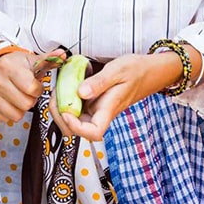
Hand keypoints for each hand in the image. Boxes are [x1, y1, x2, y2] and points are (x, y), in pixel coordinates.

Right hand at [0, 50, 45, 124]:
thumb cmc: (15, 64)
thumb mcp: (32, 60)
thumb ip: (49, 60)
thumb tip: (62, 55)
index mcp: (9, 66)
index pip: (32, 89)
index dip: (38, 90)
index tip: (35, 86)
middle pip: (25, 104)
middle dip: (30, 100)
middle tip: (26, 93)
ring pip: (14, 114)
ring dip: (19, 109)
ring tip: (17, 97)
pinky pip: (3, 118)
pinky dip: (8, 113)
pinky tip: (8, 102)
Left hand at [51, 52, 181, 141]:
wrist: (149, 71)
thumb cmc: (136, 70)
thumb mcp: (118, 70)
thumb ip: (99, 82)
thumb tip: (80, 92)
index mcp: (109, 109)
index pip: (94, 133)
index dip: (77, 128)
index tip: (67, 111)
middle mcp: (101, 114)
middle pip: (77, 131)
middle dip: (61, 119)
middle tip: (55, 98)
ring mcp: (96, 110)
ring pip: (73, 122)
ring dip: (61, 110)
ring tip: (57, 92)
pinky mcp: (93, 104)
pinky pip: (76, 110)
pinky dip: (65, 102)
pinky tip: (64, 88)